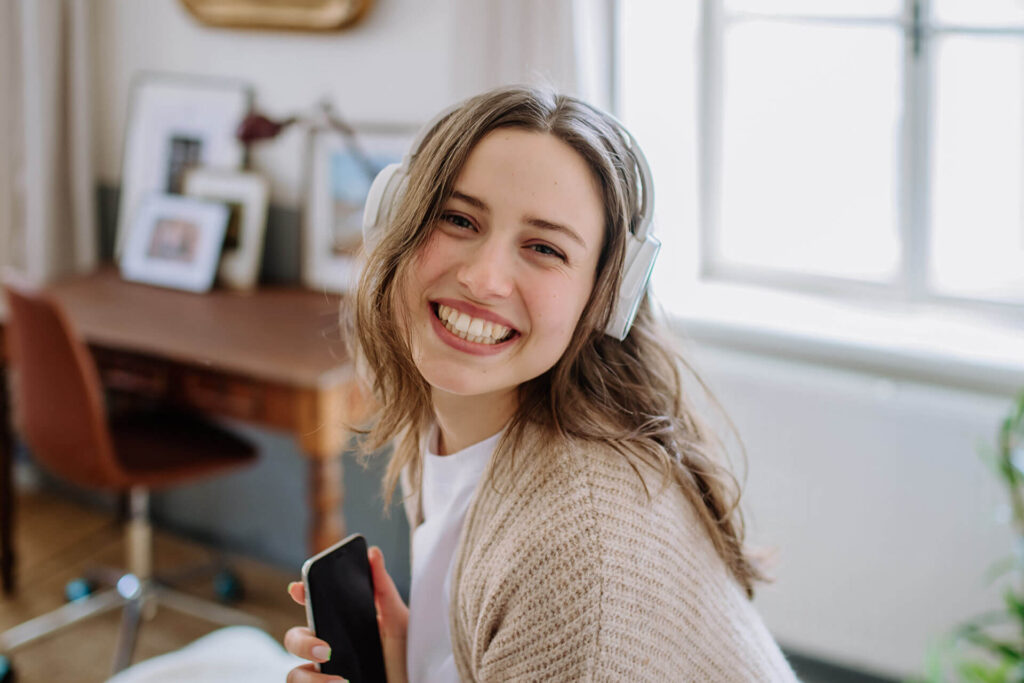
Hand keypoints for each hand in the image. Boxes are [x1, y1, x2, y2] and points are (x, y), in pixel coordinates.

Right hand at [283, 546, 408, 682]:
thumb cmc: (407, 656)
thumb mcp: (399, 621)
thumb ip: (383, 589)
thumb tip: (373, 553)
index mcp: (343, 624)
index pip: (314, 605)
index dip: (301, 593)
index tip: (297, 588)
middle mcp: (329, 647)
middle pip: (295, 638)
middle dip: (302, 642)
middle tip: (326, 650)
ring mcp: (325, 673)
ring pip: (295, 673)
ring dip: (311, 678)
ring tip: (341, 680)